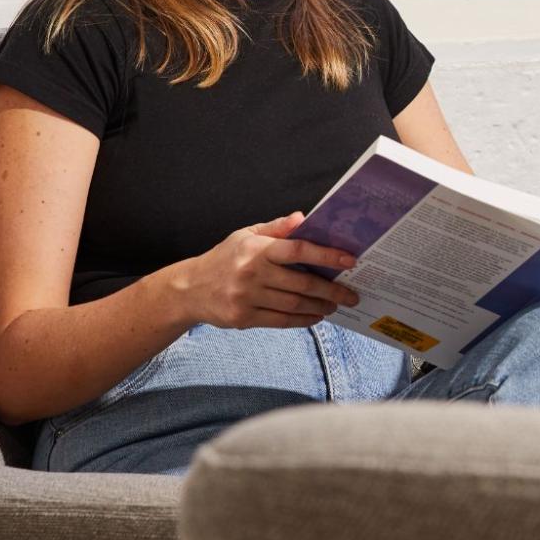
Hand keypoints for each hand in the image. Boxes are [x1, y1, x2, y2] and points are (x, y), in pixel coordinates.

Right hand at [173, 212, 362, 328]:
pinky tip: (316, 316)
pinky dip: (303, 320)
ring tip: (335, 305)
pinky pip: (281, 321)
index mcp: (256, 250)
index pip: (298, 250)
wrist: (189, 289)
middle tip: (350, 294)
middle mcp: (252, 274)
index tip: (350, 261)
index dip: (326, 255)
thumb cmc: (224, 258)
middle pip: (301, 283)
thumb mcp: (245, 235)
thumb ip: (276, 228)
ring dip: (320, 306)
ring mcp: (247, 298)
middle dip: (331, 290)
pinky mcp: (243, 318)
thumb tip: (303, 218)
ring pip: (294, 305)